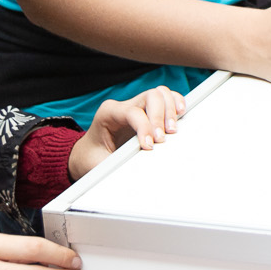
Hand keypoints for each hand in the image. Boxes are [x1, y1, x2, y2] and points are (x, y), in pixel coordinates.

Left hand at [70, 86, 186, 180]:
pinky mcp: (148, 111)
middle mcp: (124, 105)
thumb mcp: (98, 163)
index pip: (132, 112)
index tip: (150, 145)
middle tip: (163, 138)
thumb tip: (133, 176)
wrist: (89, 152)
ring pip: (160, 93)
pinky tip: (181, 115)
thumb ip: (113, 167)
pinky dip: (176, 104)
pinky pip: (166, 99)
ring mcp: (137, 105)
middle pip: (150, 96)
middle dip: (160, 116)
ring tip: (173, 129)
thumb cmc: (92, 156)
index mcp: (108, 112)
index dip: (144, 127)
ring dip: (171, 109)